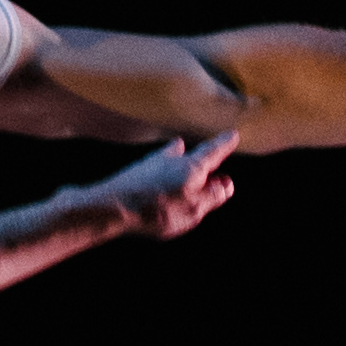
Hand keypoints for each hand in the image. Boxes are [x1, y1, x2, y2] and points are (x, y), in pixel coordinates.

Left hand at [95, 132, 242, 238]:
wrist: (113, 207)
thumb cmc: (156, 210)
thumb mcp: (193, 209)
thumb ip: (211, 197)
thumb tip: (226, 186)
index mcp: (191, 167)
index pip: (213, 153)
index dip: (224, 145)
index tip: (232, 135)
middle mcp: (171, 159)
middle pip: (192, 155)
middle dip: (203, 158)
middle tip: (213, 161)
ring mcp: (151, 164)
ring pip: (171, 156)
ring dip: (180, 158)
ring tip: (182, 151)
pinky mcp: (135, 173)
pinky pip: (154, 166)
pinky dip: (161, 168)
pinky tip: (157, 172)